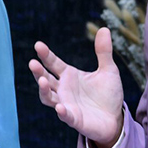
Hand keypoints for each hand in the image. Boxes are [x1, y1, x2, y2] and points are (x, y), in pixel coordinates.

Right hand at [29, 28, 125, 147]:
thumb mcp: (109, 70)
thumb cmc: (108, 94)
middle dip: (38, 72)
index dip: (46, 55)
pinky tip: (60, 107)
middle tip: (32, 63)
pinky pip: (65, 115)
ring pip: (48, 97)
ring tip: (42, 81)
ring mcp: (66, 104)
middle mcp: (64, 89)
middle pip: (46, 79)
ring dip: (43, 90)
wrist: (115, 118)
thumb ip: (104, 52)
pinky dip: (61, 111)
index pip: (53, 63)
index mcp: (69, 76)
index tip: (38, 45)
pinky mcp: (74, 119)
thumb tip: (104, 29)